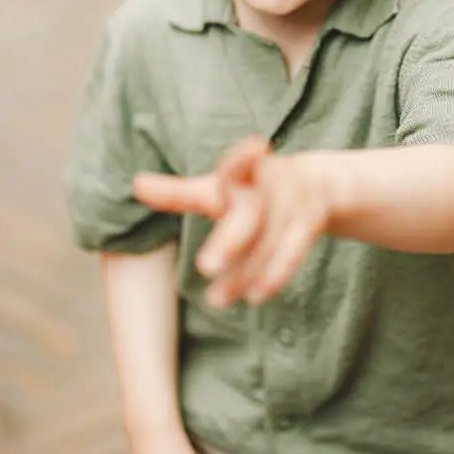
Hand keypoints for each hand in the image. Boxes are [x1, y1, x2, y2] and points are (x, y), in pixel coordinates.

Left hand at [135, 138, 333, 306]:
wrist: (317, 186)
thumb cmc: (250, 189)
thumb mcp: (216, 188)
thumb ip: (177, 192)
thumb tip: (136, 184)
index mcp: (242, 172)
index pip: (239, 164)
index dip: (242, 159)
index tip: (249, 152)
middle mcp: (268, 187)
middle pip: (250, 215)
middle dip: (230, 242)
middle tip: (205, 267)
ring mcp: (291, 205)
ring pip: (267, 242)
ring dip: (244, 272)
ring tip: (215, 301)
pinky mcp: (307, 226)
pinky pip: (291, 253)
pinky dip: (272, 276)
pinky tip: (254, 297)